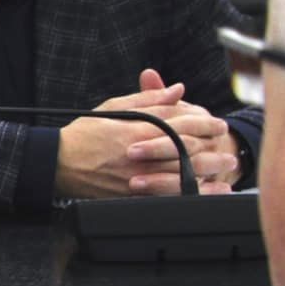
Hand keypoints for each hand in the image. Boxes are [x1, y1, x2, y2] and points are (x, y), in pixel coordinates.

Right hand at [56, 70, 239, 198]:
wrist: (58, 163)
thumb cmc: (83, 134)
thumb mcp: (113, 107)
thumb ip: (148, 98)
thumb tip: (177, 90)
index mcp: (137, 129)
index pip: (181, 122)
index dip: (204, 121)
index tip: (217, 122)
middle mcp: (141, 153)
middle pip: (188, 147)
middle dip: (213, 143)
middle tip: (226, 141)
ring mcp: (139, 176)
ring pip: (185, 172)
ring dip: (211, 168)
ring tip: (226, 164)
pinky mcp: (134, 194)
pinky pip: (173, 195)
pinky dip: (196, 193)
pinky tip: (211, 191)